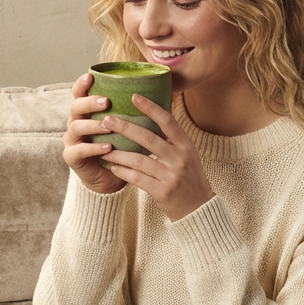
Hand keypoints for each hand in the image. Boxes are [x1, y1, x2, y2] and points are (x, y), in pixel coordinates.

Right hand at [62, 73, 125, 194]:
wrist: (109, 177)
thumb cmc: (120, 148)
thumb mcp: (126, 128)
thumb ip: (132, 112)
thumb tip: (158, 91)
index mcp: (87, 112)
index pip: (79, 93)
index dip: (82, 85)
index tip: (91, 76)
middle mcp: (76, 122)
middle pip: (75, 107)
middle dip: (90, 103)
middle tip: (106, 102)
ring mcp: (72, 140)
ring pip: (76, 127)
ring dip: (93, 125)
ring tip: (108, 126)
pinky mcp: (72, 157)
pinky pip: (79, 150)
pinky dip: (93, 148)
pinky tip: (107, 147)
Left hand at [99, 95, 214, 221]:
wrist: (199, 208)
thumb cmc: (189, 177)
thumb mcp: (187, 154)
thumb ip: (171, 138)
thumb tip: (152, 114)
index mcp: (186, 145)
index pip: (167, 121)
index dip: (151, 108)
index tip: (134, 96)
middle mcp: (179, 158)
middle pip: (148, 138)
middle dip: (125, 128)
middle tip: (107, 120)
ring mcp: (171, 176)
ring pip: (139, 160)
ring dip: (119, 153)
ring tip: (104, 148)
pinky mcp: (162, 192)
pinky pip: (138, 179)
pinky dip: (123, 172)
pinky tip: (113, 167)